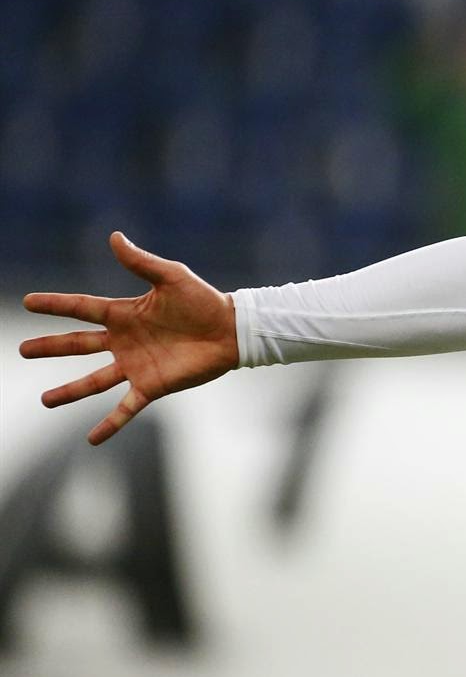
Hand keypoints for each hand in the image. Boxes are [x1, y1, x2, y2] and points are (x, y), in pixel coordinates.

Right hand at [19, 232, 238, 444]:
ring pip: (94, 381)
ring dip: (70, 392)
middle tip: (22, 350)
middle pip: (78, 345)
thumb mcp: (171, 276)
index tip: (27, 302)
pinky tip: (91, 439)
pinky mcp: (152, 386)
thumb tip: (114, 237)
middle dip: (50, 347)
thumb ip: (140, 262)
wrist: (232, 330)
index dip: (55, 305)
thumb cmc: (204, 300)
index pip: (82, 308)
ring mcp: (136, 366)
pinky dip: (110, 424)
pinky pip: (126, 408)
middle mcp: (124, 341)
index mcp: (124, 313)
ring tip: (44, 401)